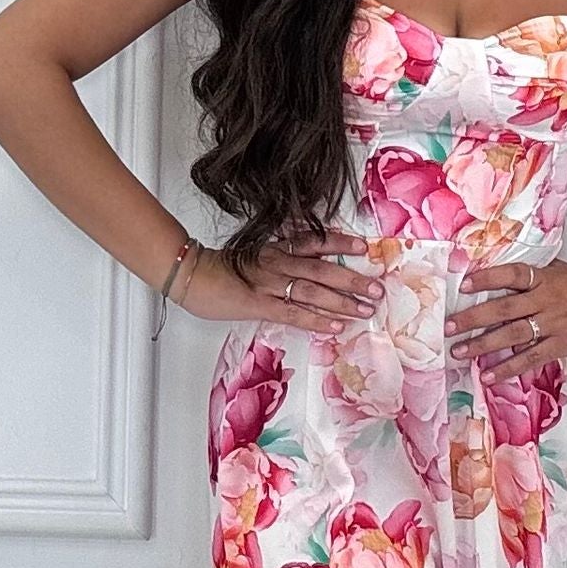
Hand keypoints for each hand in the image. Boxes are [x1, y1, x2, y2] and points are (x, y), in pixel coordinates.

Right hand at [183, 225, 385, 334]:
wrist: (189, 273)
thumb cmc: (220, 268)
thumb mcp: (254, 255)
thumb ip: (279, 259)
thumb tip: (306, 270)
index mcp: (276, 247)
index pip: (314, 241)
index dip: (340, 242)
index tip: (365, 246)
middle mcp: (277, 261)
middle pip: (322, 268)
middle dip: (352, 279)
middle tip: (377, 289)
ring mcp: (268, 282)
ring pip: (312, 290)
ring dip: (342, 301)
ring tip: (365, 309)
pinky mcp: (258, 303)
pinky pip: (292, 312)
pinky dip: (316, 319)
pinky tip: (336, 326)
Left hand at [447, 258, 566, 376]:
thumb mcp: (559, 271)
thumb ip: (533, 272)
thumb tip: (502, 272)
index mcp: (544, 278)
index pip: (511, 274)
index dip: (487, 278)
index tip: (464, 284)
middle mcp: (545, 300)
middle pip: (503, 309)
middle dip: (473, 318)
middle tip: (449, 326)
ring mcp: (552, 324)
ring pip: (512, 335)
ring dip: (482, 345)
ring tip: (460, 351)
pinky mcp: (559, 345)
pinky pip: (529, 358)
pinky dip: (507, 368)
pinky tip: (488, 375)